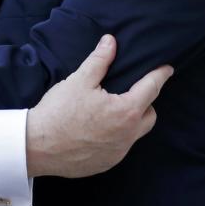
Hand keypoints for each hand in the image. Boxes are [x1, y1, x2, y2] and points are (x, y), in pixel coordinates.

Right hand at [25, 35, 171, 177]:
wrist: (37, 146)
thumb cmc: (59, 111)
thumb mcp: (79, 80)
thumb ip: (99, 61)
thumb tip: (110, 42)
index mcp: (126, 111)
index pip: (151, 89)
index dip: (160, 75)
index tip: (167, 69)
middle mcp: (128, 135)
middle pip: (149, 115)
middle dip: (146, 102)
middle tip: (132, 90)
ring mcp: (118, 152)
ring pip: (135, 133)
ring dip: (131, 120)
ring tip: (113, 109)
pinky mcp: (106, 164)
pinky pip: (120, 147)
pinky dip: (116, 135)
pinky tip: (98, 128)